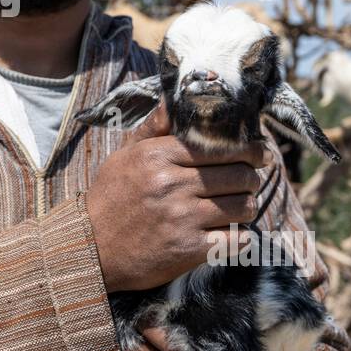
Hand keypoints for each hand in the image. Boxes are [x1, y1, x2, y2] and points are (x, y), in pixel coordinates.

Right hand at [86, 101, 273, 292]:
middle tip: (251, 181)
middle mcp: (170, 184)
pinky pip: (236, 240)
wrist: (90, 249)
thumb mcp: (124, 156)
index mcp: (157, 156)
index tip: (259, 153)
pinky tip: (231, 233)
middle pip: (238, 175)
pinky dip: (240, 237)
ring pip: (242, 206)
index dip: (248, 150)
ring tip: (240, 207)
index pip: (219, 146)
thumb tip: (173, 100)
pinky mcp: (188, 250)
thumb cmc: (110, 198)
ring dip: (247, 207)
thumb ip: (153, 129)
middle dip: (251, 178)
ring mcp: (181, 218)